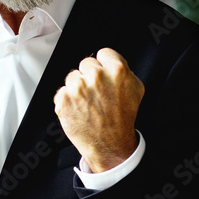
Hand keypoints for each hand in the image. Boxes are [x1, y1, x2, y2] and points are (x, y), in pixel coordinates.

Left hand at [54, 48, 143, 172]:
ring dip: (78, 88)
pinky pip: (62, 91)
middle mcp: (96, 76)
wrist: (110, 144)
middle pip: (86, 63)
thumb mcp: (136, 89)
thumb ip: (125, 70)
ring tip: (89, 104)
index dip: (104, 65)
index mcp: (116, 70)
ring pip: (73, 76)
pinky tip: (79, 110)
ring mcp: (78, 87)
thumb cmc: (123, 118)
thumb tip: (111, 61)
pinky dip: (67, 100)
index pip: (103, 53)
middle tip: (98, 94)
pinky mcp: (64, 99)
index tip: (105, 77)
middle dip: (90, 76)